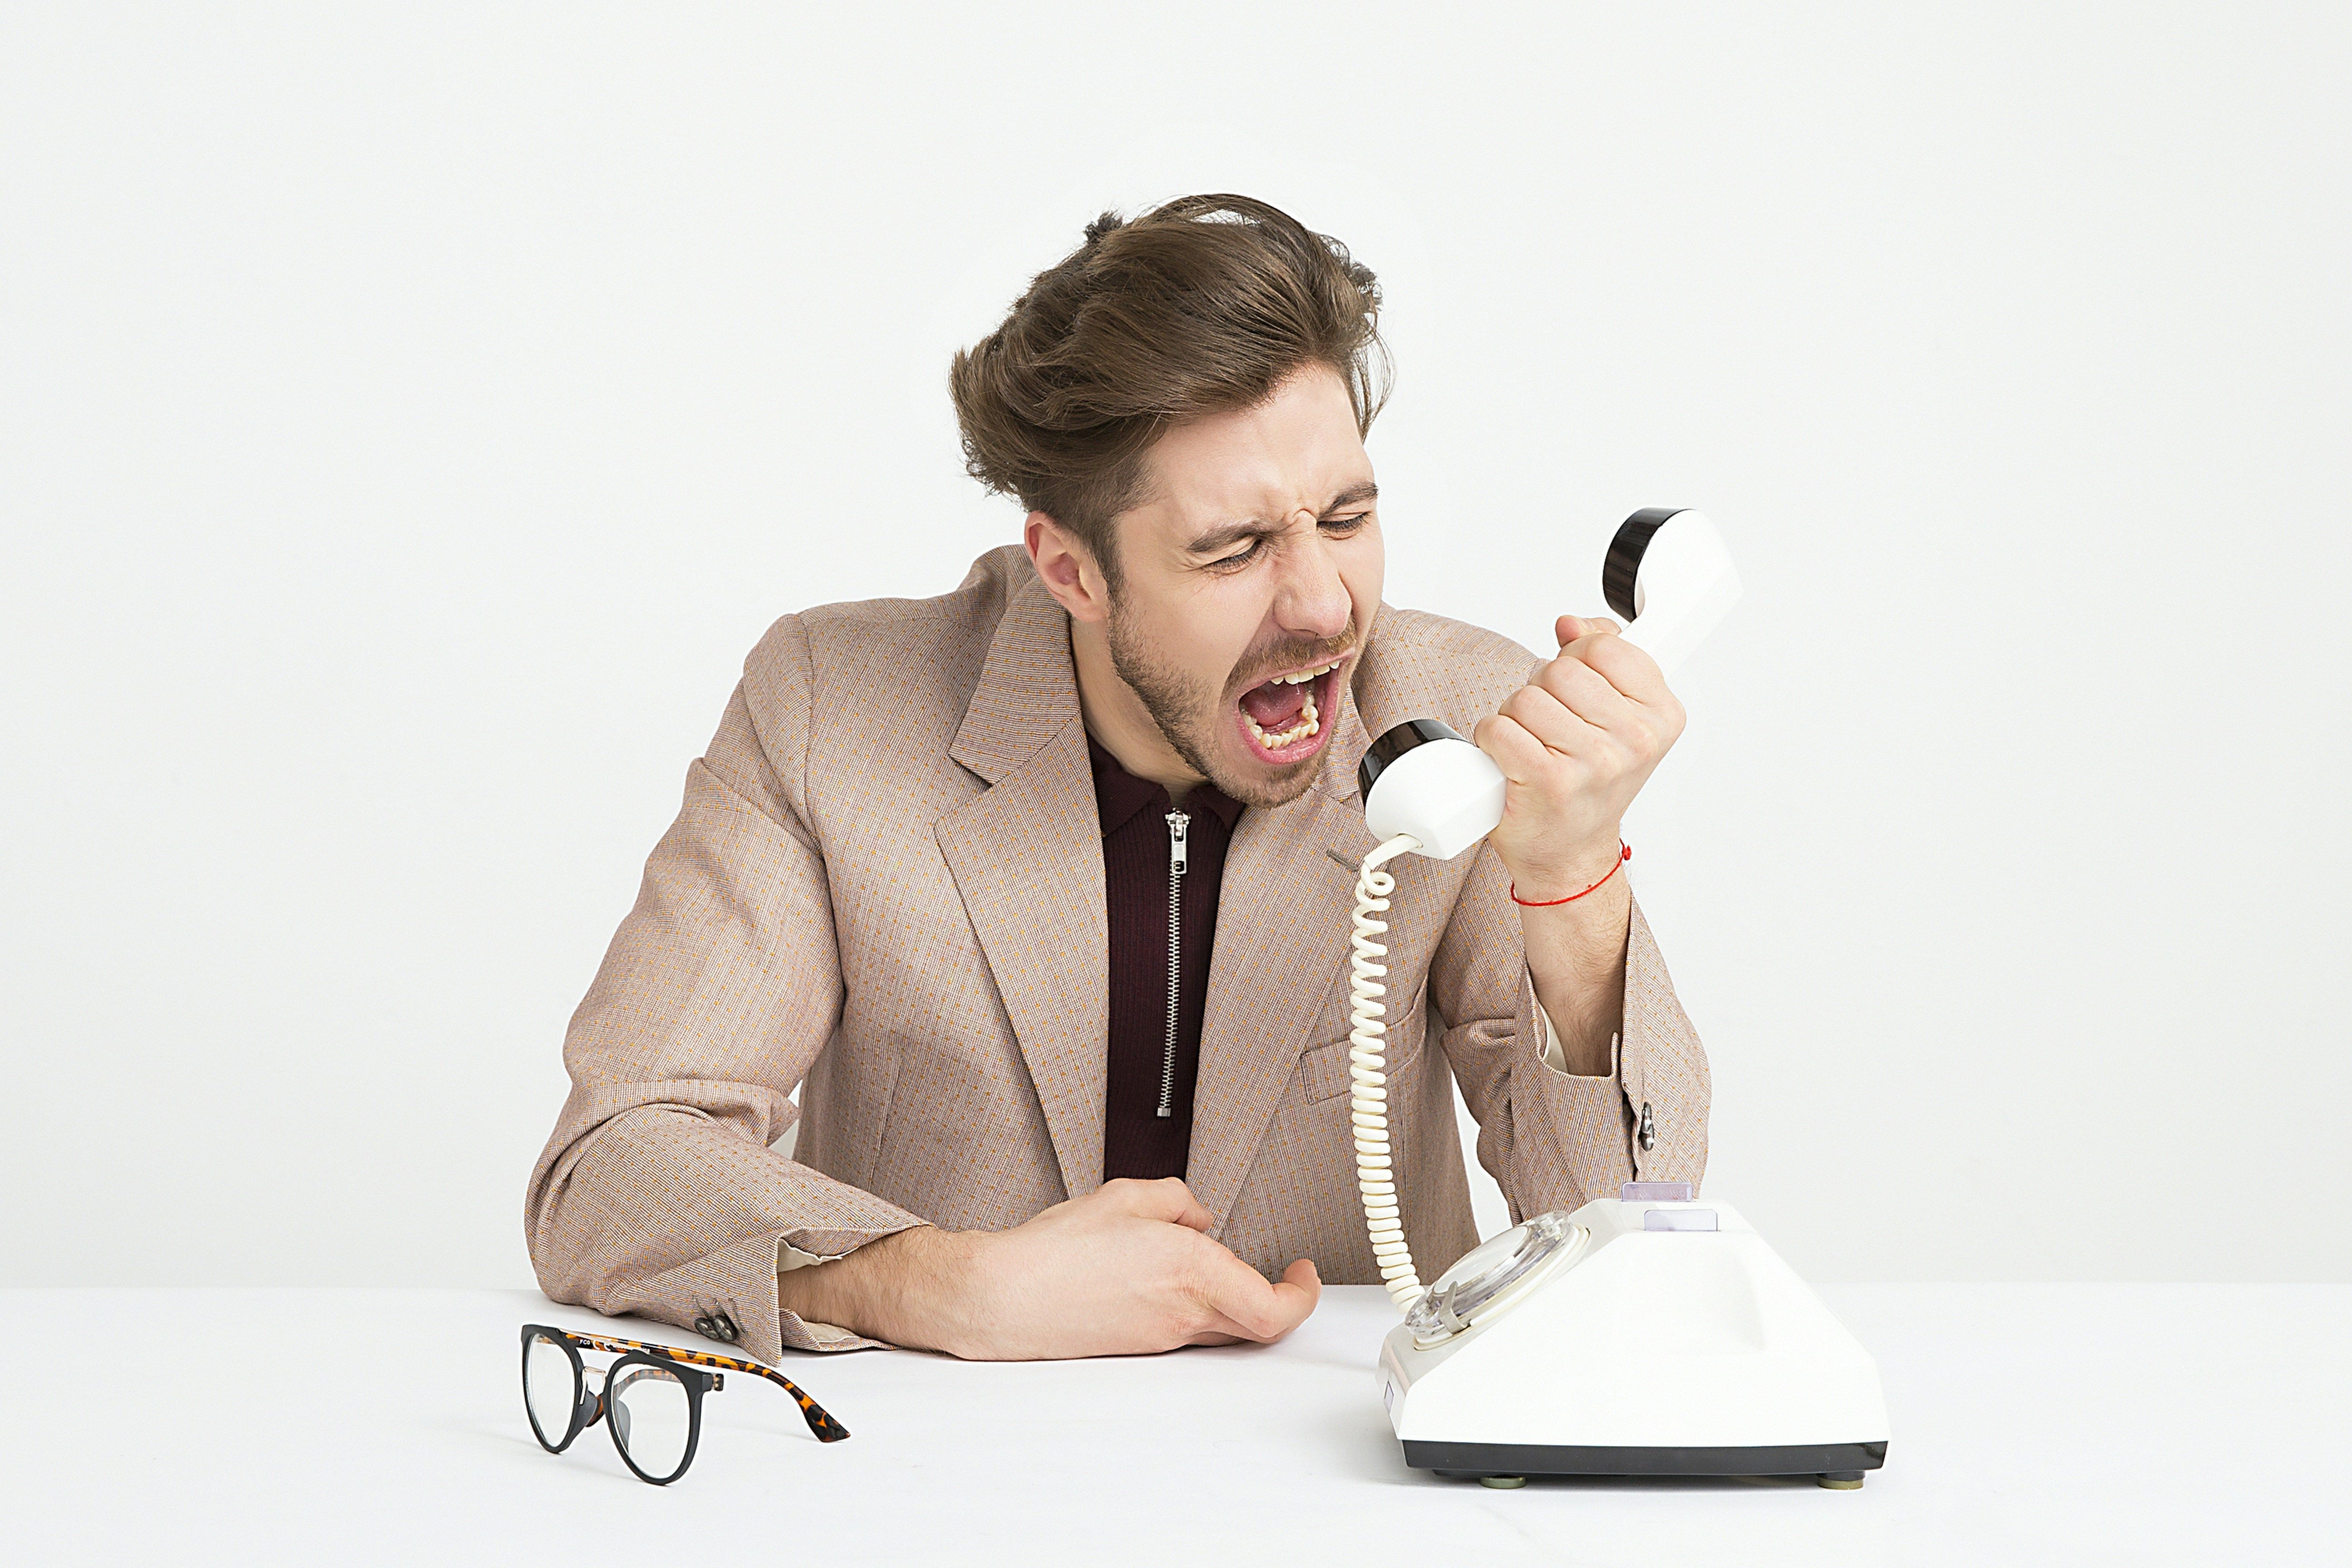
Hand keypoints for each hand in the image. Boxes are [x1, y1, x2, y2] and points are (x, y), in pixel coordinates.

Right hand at [775, 1177, 1320, 1359]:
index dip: (1302, 1294)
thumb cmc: (1055, 1251)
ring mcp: (1163, 1337)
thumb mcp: (1125, 1197)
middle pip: (1258, 1324)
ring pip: (1224, 1326)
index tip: (1304, 1271)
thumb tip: (1198, 1216)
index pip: (1275, 1307)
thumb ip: (1176, 1200)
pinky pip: (1189, 1328)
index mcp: (1192, 1271)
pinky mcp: (1140, 1346)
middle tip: (1283, 1274)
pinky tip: (1168, 1277)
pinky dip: (1197, 1305)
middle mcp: (1184, 1313)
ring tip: (1213, 1262)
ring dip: (1234, 1298)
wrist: (1004, 1297)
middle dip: (1277, 1297)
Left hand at [1472, 615, 1685, 899]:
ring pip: (1525, 698)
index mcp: (1661, 715)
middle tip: (1550, 726)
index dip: (1577, 659)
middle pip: (1559, 671)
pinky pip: (1499, 728)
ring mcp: (1594, 763)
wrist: (1570, 852)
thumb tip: (1571, 624)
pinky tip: (1511, 761)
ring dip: (1515, 718)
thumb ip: (1602, 655)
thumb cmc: (1590, 782)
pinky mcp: (1549, 782)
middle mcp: (1635, 740)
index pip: (1604, 646)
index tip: (1580, 688)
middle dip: (1542, 691)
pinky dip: (1492, 740)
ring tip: (1533, 746)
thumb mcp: (1616, 715)